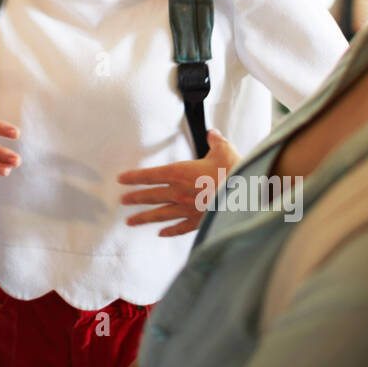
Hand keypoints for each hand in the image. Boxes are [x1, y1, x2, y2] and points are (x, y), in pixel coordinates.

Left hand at [117, 130, 241, 236]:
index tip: (120, 180)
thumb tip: (212, 133)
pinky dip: (169, 231)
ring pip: (160, 215)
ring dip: (144, 217)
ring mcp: (187, 209)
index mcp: (180, 173)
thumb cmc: (233, 170)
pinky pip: (179, 228)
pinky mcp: (199, 222)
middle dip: (135, 198)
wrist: (246, 196)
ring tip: (130, 221)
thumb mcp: (224, 149)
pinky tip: (161, 233)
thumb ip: (215, 141)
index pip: (150, 175)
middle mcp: (179, 192)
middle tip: (122, 201)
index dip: (134, 177)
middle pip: (150, 196)